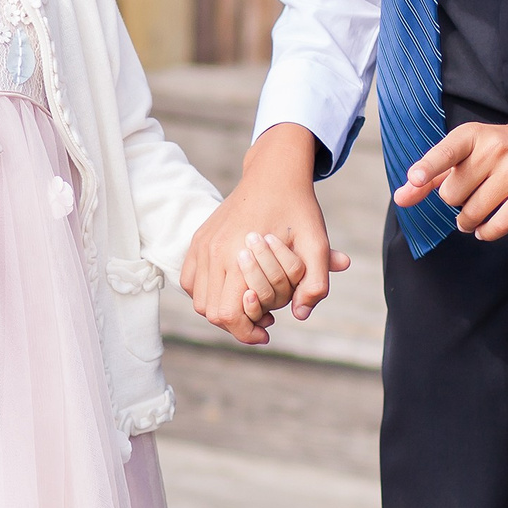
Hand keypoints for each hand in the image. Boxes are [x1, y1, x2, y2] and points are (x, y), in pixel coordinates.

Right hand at [179, 123, 350, 343]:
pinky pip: (190, 280)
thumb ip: (315, 283)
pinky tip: (232, 287)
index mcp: (237, 256)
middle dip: (235, 324)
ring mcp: (202, 245)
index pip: (227, 314)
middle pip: (210, 311)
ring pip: (198, 298)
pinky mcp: (199, 239)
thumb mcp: (317, 244)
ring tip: (248, 304)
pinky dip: (206, 291)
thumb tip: (300, 314)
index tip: (267, 333)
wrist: (274, 174)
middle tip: (262, 321)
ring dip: (220, 308)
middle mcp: (212, 252)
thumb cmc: (298, 209)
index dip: (246, 333)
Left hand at [395, 118, 507, 240]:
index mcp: (472, 134)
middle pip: (452, 194)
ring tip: (473, 215)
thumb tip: (400, 198)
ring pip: (472, 212)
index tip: (415, 178)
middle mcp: (494, 149)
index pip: (446, 152)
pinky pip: (498, 225)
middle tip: (469, 193)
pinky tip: (485, 229)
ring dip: (468, 221)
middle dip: (455, 201)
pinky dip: (486, 232)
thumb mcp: (467, 153)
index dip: (428, 167)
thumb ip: (431, 175)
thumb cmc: (501, 151)